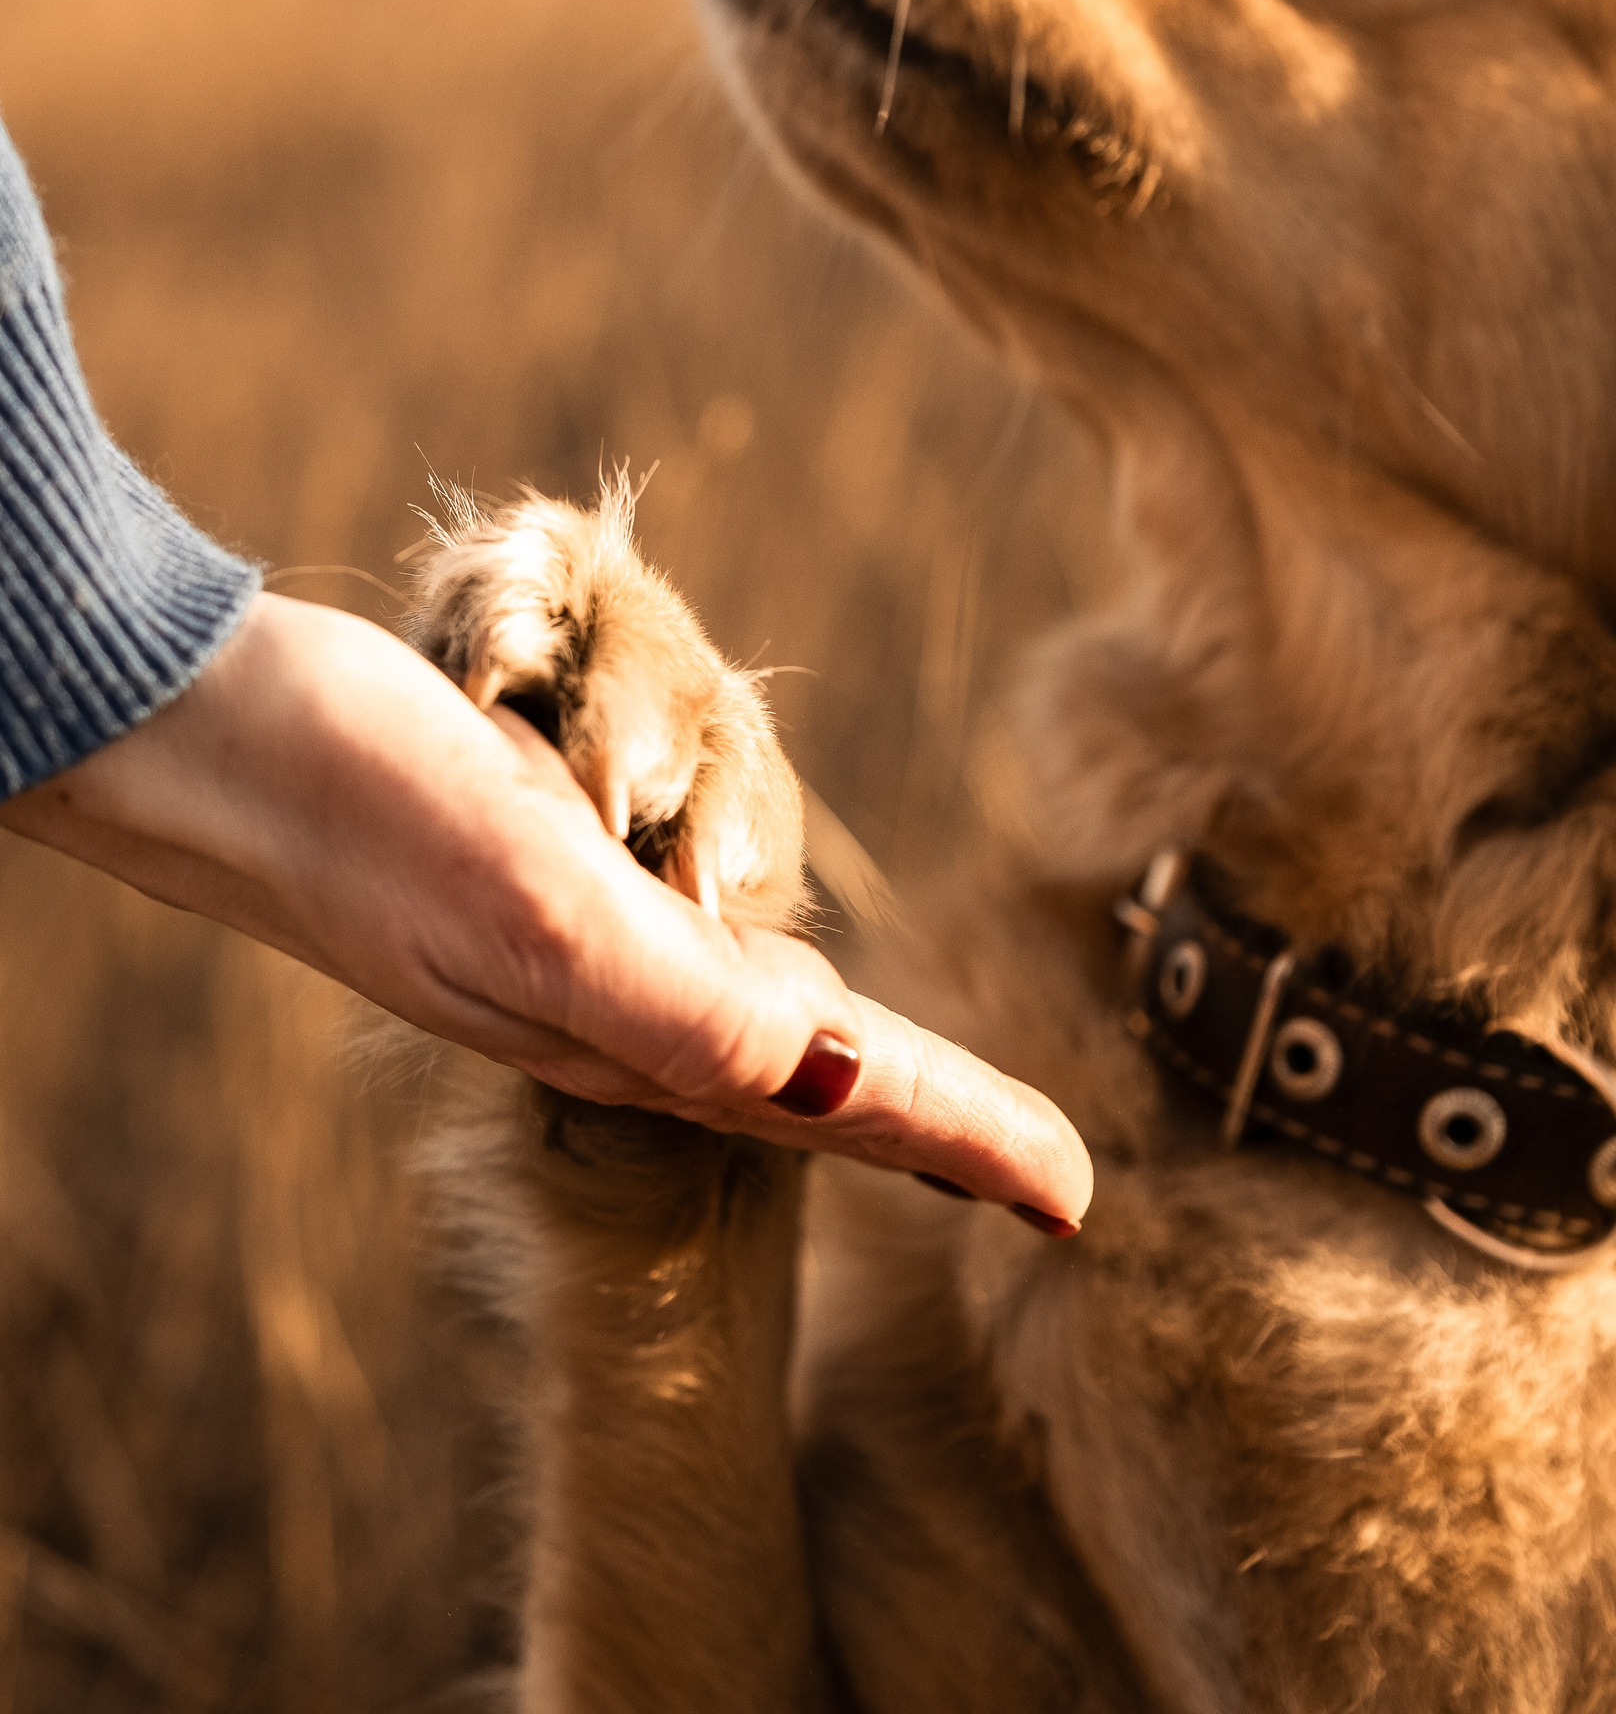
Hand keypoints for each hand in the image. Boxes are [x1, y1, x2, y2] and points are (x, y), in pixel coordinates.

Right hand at [0, 591, 1091, 1226]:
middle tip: (1044, 1178)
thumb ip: (682, 1009)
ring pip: (767, 1027)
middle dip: (940, 1127)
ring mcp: (582, 955)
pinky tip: (779, 994)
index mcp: (639, 1027)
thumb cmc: (370, 816)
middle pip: (825, 1080)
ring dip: (867, 1076)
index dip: (970, 1143)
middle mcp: (621, 1006)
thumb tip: (836, 1088)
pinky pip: (698, 961)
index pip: (847, 1097)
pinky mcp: (548, 890)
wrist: (207, 742)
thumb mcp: (541, 912)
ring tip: (948, 1115)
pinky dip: (771, 993)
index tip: (1080, 1200)